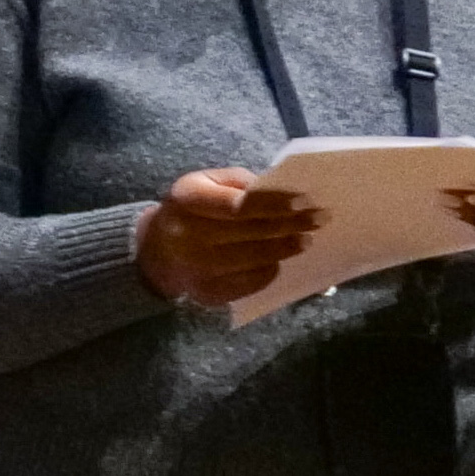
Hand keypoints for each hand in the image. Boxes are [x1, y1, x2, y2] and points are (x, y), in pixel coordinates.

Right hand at [135, 165, 318, 310]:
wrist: (156, 252)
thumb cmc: (190, 210)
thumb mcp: (204, 183)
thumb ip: (238, 182)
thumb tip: (280, 192)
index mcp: (186, 199)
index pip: (238, 204)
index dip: (274, 204)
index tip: (304, 201)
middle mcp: (186, 235)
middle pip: (251, 232)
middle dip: (290, 225)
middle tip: (318, 219)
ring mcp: (196, 269)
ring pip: (255, 259)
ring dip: (285, 248)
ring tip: (305, 240)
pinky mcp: (207, 293)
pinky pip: (250, 282)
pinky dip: (270, 269)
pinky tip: (279, 259)